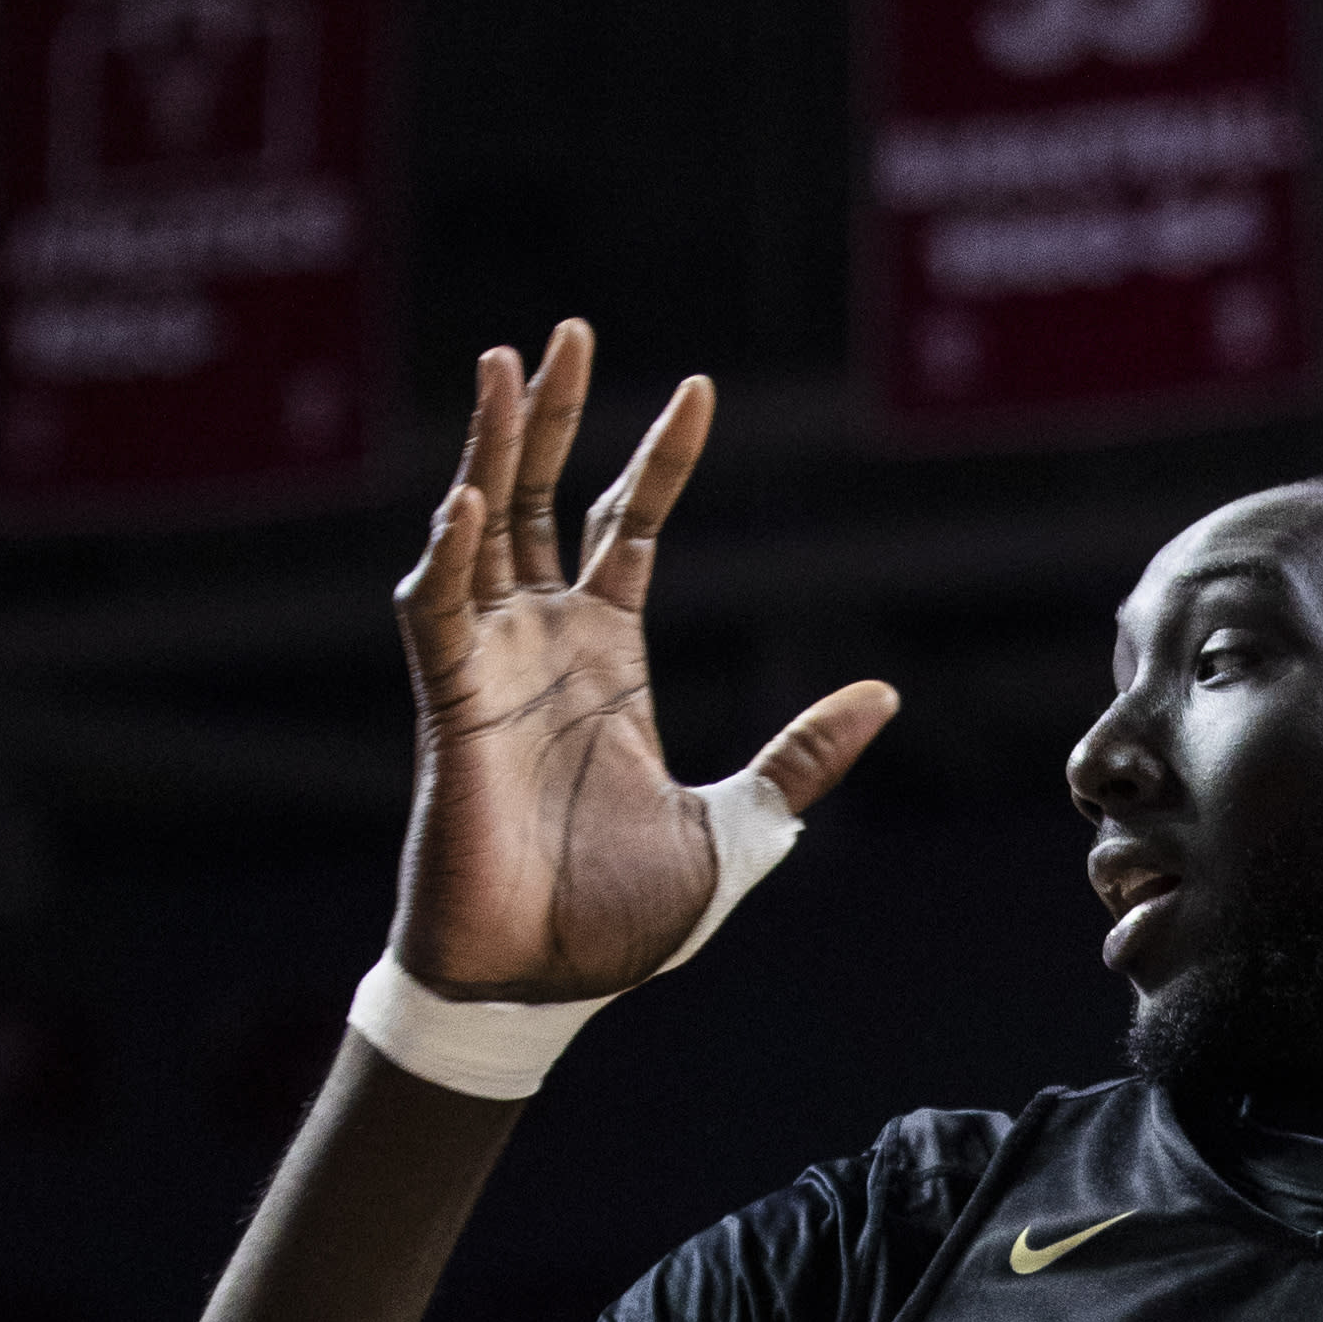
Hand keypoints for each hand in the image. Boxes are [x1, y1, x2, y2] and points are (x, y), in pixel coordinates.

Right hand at [390, 320, 897, 999]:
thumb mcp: (743, 831)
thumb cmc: (619, 920)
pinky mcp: (452, 712)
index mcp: (611, 665)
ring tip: (505, 367)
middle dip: (556, 418)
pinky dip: (448, 558)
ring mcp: (492, 672)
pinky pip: (438, 616)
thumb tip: (883, 695)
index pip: (633, 531)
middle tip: (569, 332)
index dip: (662, 460)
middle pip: (546, 500)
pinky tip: (464, 504)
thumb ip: (803, 759)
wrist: (543, 989)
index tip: (699, 390)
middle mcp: (545, 649)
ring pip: (480, 531)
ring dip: (491, 451)